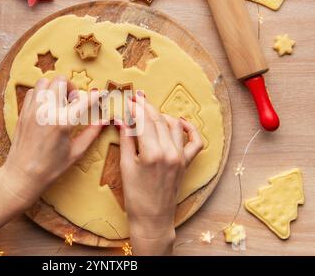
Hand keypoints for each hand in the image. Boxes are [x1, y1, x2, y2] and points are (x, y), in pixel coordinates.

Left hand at [0, 76, 102, 212]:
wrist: (22, 175)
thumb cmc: (50, 168)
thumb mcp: (76, 152)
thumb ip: (91, 133)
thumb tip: (103, 121)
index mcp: (63, 122)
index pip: (84, 99)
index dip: (95, 96)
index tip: (99, 95)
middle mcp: (47, 111)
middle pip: (61, 80)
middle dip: (72, 87)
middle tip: (74, 100)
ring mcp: (33, 110)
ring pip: (45, 81)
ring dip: (55, 87)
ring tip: (60, 101)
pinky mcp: (23, 112)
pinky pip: (33, 91)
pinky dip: (42, 93)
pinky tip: (47, 106)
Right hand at [119, 94, 202, 254]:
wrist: (152, 218)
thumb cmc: (135, 196)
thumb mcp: (125, 166)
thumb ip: (126, 140)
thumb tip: (122, 119)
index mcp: (152, 153)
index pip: (143, 121)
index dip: (135, 107)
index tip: (128, 99)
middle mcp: (169, 152)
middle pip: (158, 120)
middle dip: (146, 107)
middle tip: (136, 99)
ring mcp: (180, 157)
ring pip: (173, 125)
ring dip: (161, 115)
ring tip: (149, 112)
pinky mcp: (186, 163)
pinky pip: (195, 141)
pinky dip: (190, 129)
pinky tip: (180, 121)